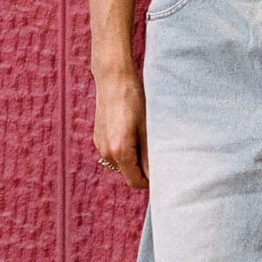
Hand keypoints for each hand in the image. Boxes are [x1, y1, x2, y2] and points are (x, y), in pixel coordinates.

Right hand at [92, 67, 148, 189]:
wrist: (113, 79)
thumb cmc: (133, 99)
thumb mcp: (147, 128)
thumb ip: (150, 155)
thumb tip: (156, 176)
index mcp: (120, 151)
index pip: (135, 182)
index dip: (150, 182)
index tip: (163, 173)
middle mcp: (106, 152)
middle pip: (127, 175)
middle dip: (142, 170)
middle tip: (157, 155)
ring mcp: (100, 145)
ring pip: (121, 164)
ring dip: (133, 160)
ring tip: (145, 141)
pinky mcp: (98, 138)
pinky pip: (114, 153)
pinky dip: (125, 151)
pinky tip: (133, 134)